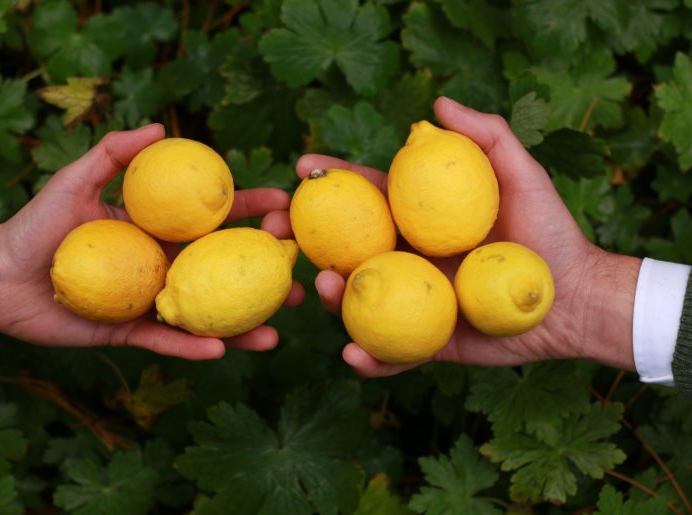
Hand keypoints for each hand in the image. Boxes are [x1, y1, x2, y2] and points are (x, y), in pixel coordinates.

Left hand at [0, 124, 303, 359]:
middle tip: (299, 276)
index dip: (253, 213)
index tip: (287, 208)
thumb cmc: (36, 225)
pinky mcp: (131, 331)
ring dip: (246, 322)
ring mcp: (152, 299)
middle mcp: (164, 264)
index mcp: (159, 229)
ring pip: (207, 311)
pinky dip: (194, 345)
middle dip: (266, 273)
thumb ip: (115, 153)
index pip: (215, 219)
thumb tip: (160, 126)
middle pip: (225, 268)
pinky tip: (221, 349)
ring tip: (277, 329)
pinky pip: (167, 338)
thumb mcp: (74, 181)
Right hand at [266, 97, 639, 376]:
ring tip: (323, 285)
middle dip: (304, 239)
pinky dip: (368, 358)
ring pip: (358, 300)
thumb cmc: (549, 233)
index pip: (366, 198)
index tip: (301, 170)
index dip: (331, 182)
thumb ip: (486, 136)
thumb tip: (438, 105)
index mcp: (419, 222)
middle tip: (277, 232)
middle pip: (346, 249)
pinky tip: (352, 354)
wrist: (573, 297)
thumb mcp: (521, 176)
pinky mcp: (427, 344)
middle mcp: (407, 260)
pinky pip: (391, 354)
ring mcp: (413, 302)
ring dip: (329, 294)